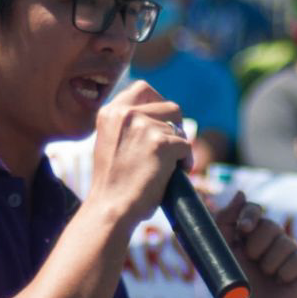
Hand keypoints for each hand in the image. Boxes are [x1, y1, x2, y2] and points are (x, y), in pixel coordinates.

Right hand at [91, 82, 192, 225]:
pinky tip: (175, 173)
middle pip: (169, 106)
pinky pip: (186, 146)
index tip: (161, 122)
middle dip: (175, 126)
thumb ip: (128, 125)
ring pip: (179, 128)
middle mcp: (125, 114)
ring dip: (179, 147)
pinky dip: (186, 160)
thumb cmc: (113, 183)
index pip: (143, 89)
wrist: (111, 208)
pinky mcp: (161, 143)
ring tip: (168, 166)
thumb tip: (161, 118)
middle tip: (172, 145)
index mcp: (110, 112)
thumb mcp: (111, 142)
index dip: (158, 104)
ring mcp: (143, 126)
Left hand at [215, 192, 296, 297]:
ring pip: (285, 243)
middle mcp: (274, 239)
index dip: (250, 215)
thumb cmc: (232, 285)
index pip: (254, 210)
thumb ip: (226, 219)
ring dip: (269, 263)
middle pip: (271, 225)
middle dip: (256, 246)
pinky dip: (285, 272)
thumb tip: (241, 193)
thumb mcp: (222, 249)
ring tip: (265, 277)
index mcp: (252, 233)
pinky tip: (280, 283)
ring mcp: (291, 252)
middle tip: (251, 263)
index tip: (243, 230)